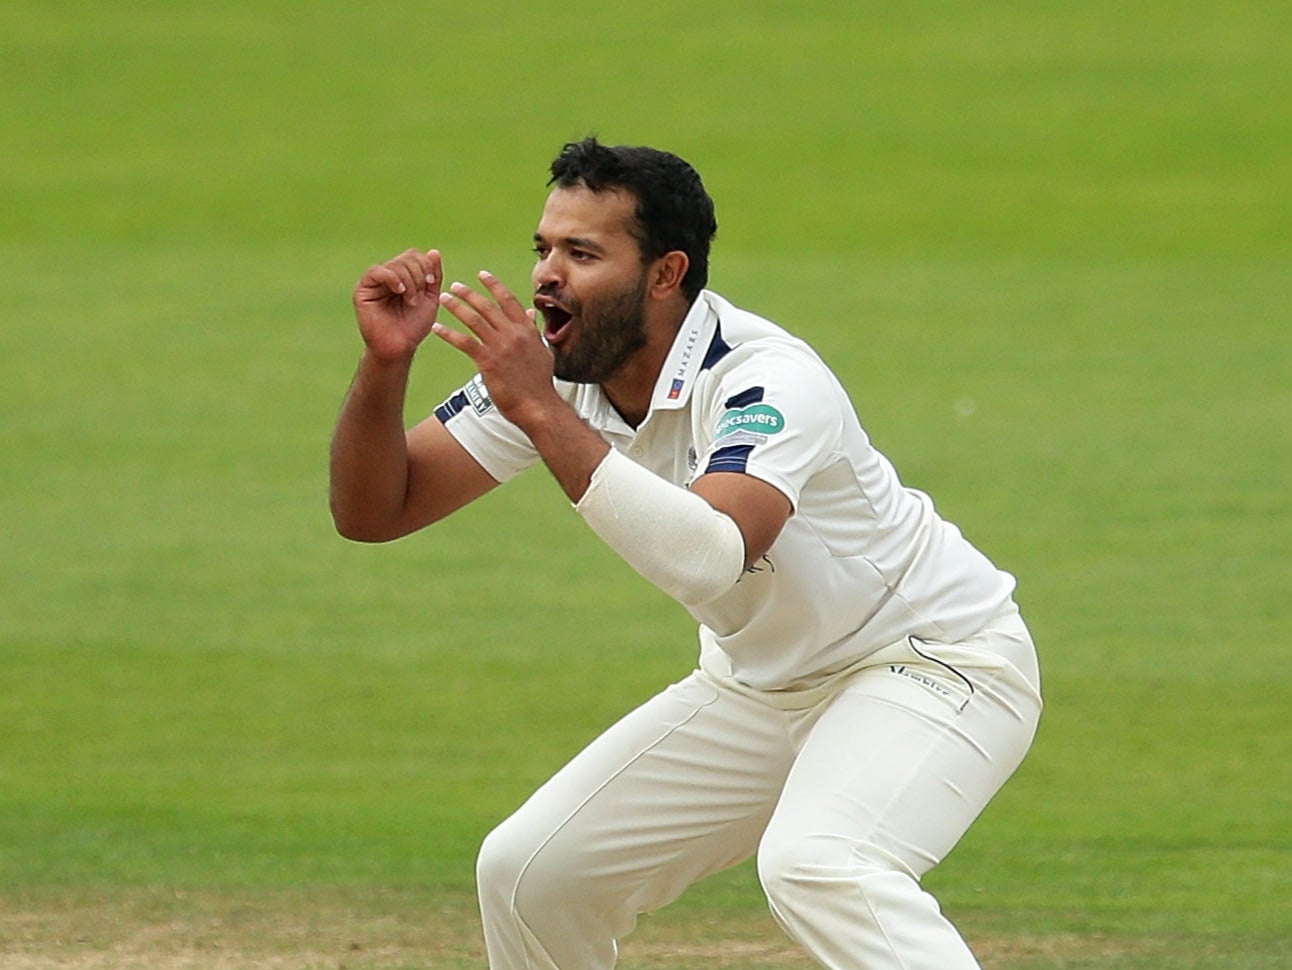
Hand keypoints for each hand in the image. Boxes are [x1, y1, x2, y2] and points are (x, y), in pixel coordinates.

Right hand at [352, 249, 442, 361]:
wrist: (400, 347)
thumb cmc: (414, 326)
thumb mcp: (430, 298)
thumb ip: (433, 276)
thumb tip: (434, 252)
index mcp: (403, 276)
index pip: (413, 255)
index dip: (425, 264)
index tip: (431, 282)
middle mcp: (388, 276)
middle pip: (406, 257)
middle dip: (418, 275)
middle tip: (419, 297)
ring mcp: (374, 282)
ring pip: (394, 264)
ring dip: (409, 281)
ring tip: (411, 301)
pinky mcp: (363, 289)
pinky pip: (376, 271)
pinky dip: (392, 278)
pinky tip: (400, 291)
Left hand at [432, 271, 559, 428]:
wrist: (538, 406)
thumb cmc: (540, 384)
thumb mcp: (542, 352)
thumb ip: (534, 332)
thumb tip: (530, 315)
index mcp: (527, 330)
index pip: (509, 300)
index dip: (494, 285)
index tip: (482, 275)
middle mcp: (514, 334)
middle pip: (488, 306)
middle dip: (469, 293)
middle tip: (455, 286)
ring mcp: (501, 347)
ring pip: (474, 320)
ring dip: (457, 307)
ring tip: (444, 299)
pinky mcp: (488, 361)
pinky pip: (464, 342)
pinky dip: (449, 334)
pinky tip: (437, 329)